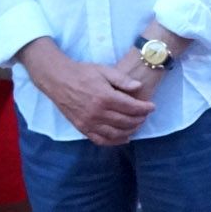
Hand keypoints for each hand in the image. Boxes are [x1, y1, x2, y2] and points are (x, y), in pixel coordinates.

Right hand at [26, 47, 154, 146]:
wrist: (58, 79)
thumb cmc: (82, 72)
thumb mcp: (104, 70)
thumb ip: (122, 79)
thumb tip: (138, 86)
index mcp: (105, 97)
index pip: (131, 107)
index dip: (144, 108)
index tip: (152, 107)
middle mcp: (97, 112)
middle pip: (126, 121)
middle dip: (139, 119)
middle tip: (145, 115)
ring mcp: (89, 122)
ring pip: (116, 133)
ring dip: (130, 131)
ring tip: (137, 125)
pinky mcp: (82, 128)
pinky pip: (101, 140)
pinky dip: (114, 141)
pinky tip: (124, 138)